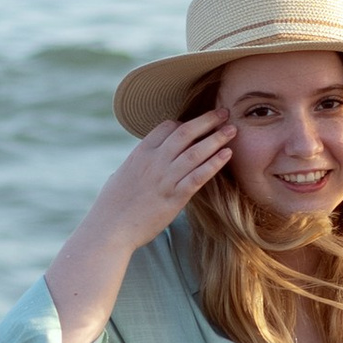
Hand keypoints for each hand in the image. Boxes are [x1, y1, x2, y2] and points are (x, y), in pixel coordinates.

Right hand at [97, 114, 236, 253]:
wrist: (109, 229)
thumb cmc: (112, 206)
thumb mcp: (122, 175)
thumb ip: (137, 164)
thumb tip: (142, 161)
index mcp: (140, 153)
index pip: (166, 127)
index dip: (184, 122)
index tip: (197, 124)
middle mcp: (153, 162)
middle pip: (185, 132)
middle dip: (207, 120)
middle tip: (224, 112)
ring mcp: (165, 179)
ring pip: (195, 152)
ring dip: (216, 138)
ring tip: (233, 129)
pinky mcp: (174, 198)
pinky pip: (198, 176)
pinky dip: (214, 163)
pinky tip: (227, 154)